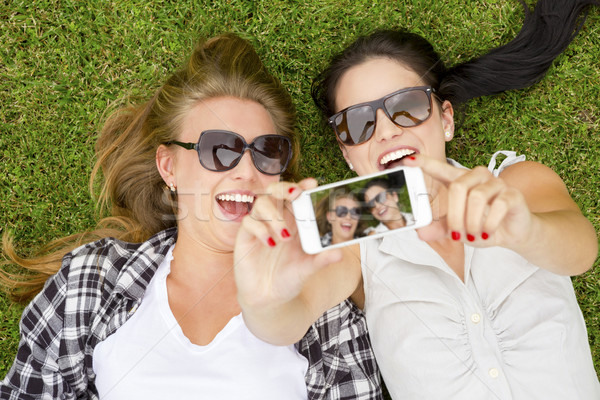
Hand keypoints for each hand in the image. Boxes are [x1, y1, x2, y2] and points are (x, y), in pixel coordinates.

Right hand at [234, 178, 342, 309]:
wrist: (268, 299)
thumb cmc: (288, 279)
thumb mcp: (307, 269)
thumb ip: (321, 260)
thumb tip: (339, 253)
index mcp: (293, 222)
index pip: (296, 197)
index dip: (302, 186)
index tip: (312, 184)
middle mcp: (276, 220)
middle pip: (275, 191)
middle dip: (284, 189)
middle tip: (294, 195)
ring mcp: (259, 226)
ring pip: (261, 203)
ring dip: (274, 216)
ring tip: (284, 237)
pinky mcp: (245, 237)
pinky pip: (249, 222)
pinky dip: (260, 229)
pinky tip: (269, 244)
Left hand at [404, 155, 531, 247]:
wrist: (513, 233)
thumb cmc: (482, 226)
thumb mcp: (458, 230)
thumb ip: (440, 229)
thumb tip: (421, 233)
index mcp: (461, 181)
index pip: (441, 169)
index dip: (426, 163)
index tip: (409, 160)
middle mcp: (478, 177)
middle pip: (457, 187)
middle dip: (454, 216)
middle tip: (456, 234)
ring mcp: (496, 183)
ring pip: (476, 197)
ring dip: (472, 222)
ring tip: (474, 235)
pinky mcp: (513, 194)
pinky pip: (498, 205)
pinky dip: (489, 224)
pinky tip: (488, 233)